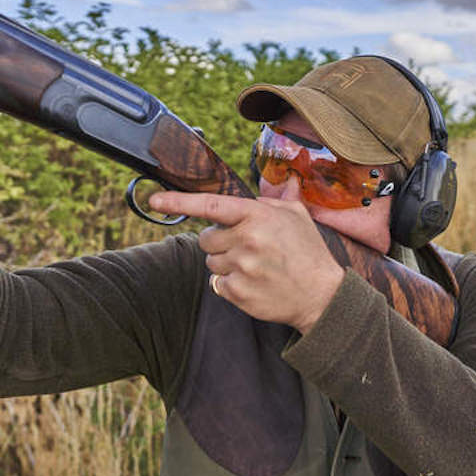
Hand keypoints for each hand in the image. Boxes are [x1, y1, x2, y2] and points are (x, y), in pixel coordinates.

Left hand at [147, 192, 345, 332]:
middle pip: (206, 238)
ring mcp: (242, 268)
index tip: (154, 200)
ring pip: (210, 262)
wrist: (321, 295)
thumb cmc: (308, 252)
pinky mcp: (238, 292)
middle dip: (219, 241)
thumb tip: (285, 180)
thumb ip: (281, 197)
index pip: (210, 205)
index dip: (179, 202)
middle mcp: (246, 240)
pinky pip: (217, 283)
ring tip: (254, 265)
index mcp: (257, 216)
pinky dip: (230, 283)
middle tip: (245, 246)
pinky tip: (252, 281)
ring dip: (225, 262)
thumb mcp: (298, 217)